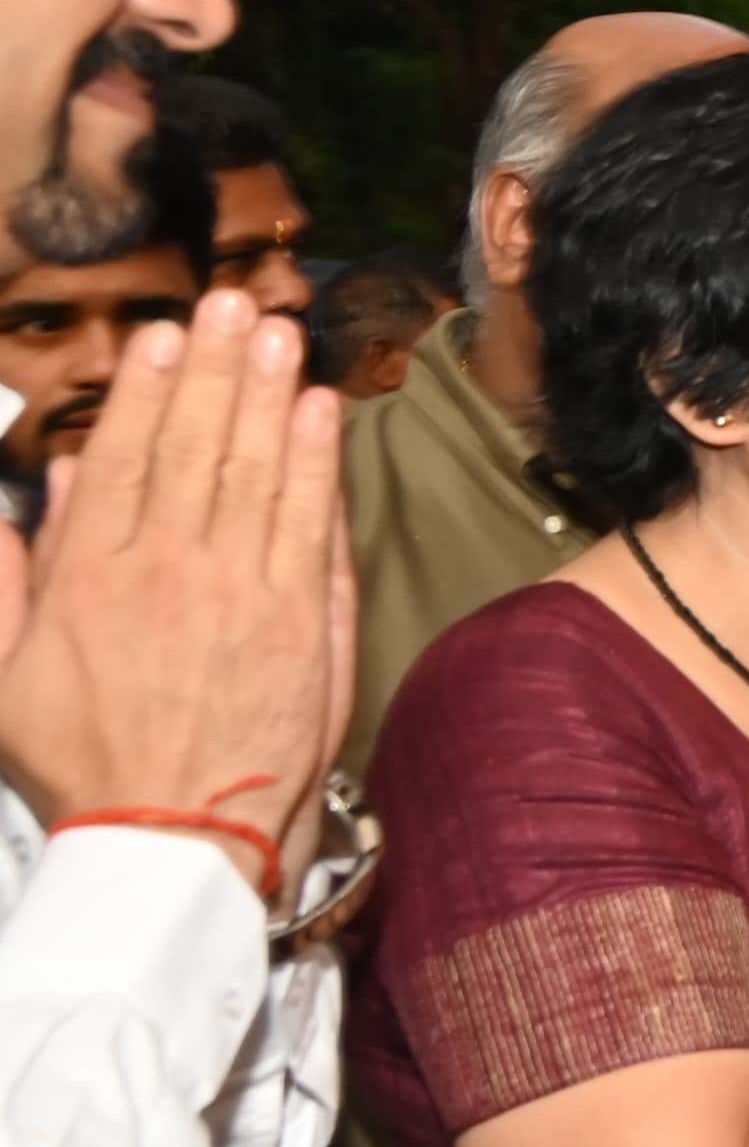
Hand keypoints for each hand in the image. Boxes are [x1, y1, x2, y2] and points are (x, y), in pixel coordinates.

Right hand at [0, 295, 344, 882]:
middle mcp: (170, 572)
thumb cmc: (89, 767)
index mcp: (92, 580)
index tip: (164, 336)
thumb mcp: (5, 679)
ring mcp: (245, 593)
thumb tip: (38, 496)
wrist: (177, 842)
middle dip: (216, 368)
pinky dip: (318, 465)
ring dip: (270, 395)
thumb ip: (12, 582)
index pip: (126, 459)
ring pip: (258, 472)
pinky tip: (320, 415)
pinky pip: (312, 525)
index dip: (148, 389)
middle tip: (233, 304)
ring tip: (279, 334)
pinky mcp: (306, 623)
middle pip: (198, 447)